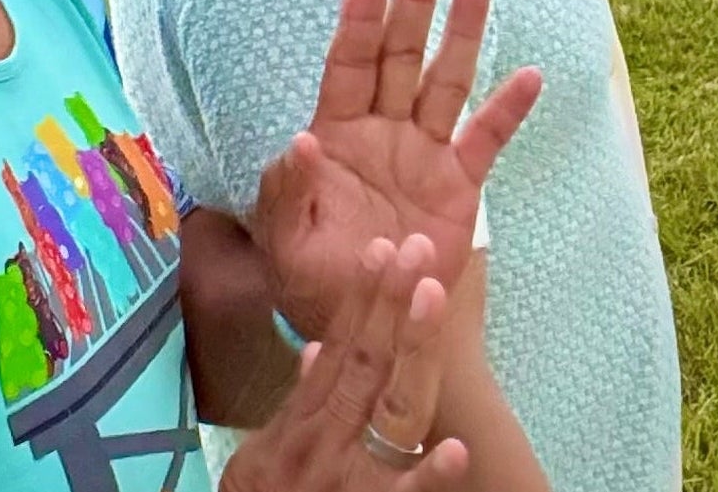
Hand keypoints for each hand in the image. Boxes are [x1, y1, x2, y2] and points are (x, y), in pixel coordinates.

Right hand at [222, 234, 469, 491]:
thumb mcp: (262, 446)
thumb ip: (294, 401)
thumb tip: (315, 349)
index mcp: (302, 418)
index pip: (339, 346)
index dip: (363, 297)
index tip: (383, 250)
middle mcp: (325, 436)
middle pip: (366, 360)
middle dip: (392, 300)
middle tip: (417, 248)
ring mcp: (348, 474)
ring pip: (389, 407)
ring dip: (411, 349)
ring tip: (433, 295)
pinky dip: (426, 473)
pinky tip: (456, 447)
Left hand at [255, 0, 541, 341]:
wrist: (368, 321)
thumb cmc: (314, 280)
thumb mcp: (285, 241)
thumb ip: (290, 192)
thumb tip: (303, 142)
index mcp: (334, 134)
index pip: (346, 62)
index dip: (357, 18)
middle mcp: (380, 131)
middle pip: (398, 53)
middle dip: (411, 2)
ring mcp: (424, 153)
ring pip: (445, 80)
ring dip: (462, 33)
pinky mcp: (461, 185)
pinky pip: (487, 138)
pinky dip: (509, 109)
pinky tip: (530, 74)